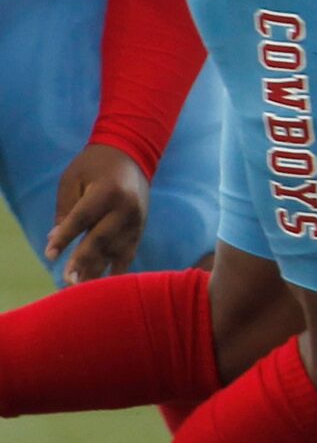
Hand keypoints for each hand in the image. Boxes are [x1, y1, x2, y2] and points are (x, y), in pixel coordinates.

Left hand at [47, 143, 148, 282]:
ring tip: (80, 288)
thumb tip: (54, 240)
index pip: (83, 218)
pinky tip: (105, 287)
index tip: (49, 254)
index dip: (65, 237)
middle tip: (67, 282)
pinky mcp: (140, 229)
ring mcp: (136, 220)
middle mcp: (126, 208)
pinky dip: (117, 271)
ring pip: (115, 250)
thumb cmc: (95, 165)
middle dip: (83, 261)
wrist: (133, 154)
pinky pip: (128, 254)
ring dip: (97, 271)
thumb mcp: (72, 179)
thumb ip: (65, 209)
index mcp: (108, 191)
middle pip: (102, 238)